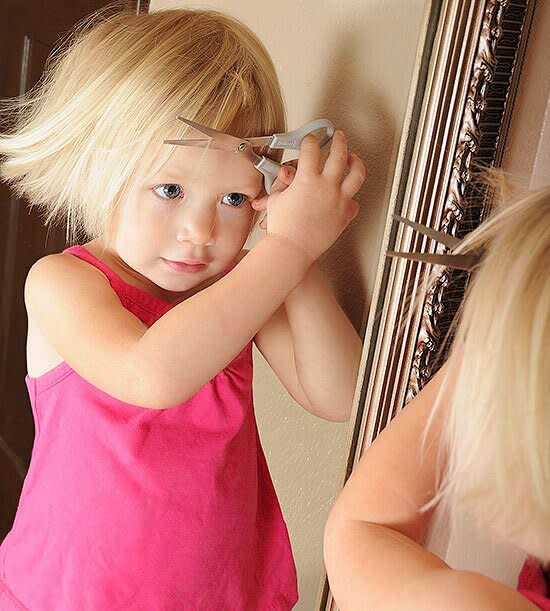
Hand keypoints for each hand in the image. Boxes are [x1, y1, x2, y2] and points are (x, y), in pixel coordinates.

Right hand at [253, 129, 365, 262]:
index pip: (311, 149)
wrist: (292, 249)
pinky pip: (354, 202)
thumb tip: (287, 175)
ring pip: (357, 173)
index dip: (310, 141)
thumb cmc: (282, 228)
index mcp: (307, 179)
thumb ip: (284, 183)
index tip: (310, 140)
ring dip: (356, 162)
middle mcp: (326, 186)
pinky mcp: (345, 215)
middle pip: (339, 153)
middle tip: (339, 136)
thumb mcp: (277, 199)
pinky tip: (347, 195)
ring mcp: (339, 200)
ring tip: (353, 158)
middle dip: (339, 140)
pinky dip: (351, 197)